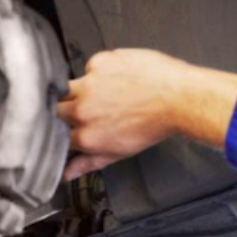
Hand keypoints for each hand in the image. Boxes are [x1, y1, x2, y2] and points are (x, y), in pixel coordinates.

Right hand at [57, 49, 236, 179]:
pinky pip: (90, 66)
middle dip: (68, 110)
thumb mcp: (120, 151)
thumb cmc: (155, 124)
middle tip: (91, 108)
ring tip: (105, 92)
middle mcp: (84, 110)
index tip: (74, 127)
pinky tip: (119, 78)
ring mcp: (90, 84)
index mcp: (87, 136)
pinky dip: (101, 72)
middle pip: (57, 109)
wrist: (179, 98)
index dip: (65, 130)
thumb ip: (89, 162)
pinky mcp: (99, 63)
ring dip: (80, 90)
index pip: (59, 134)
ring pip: (68, 86)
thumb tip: (69, 173)